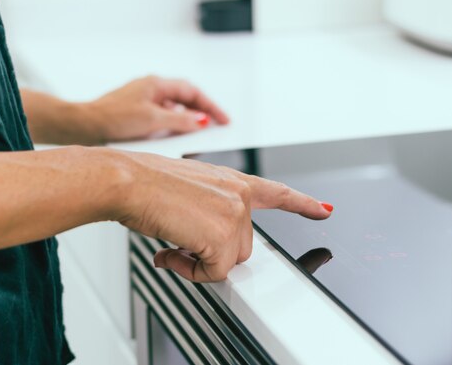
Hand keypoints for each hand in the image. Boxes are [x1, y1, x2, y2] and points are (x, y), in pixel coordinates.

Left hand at [87, 75, 229, 141]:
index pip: (192, 92)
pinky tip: (175, 139)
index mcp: (156, 84)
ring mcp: (144, 101)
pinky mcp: (137, 114)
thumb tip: (200, 121)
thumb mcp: (152, 120)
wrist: (85, 126)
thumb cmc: (113, 118)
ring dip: (187, 121)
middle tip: (217, 127)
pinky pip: (162, 118)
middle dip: (202, 113)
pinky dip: (173, 127)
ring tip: (199, 136)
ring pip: (173, 110)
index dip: (210, 106)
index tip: (223, 120)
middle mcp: (151, 90)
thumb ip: (179, 120)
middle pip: (185, 99)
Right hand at [111, 150, 332, 281]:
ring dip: (198, 260)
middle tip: (180, 242)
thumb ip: (203, 212)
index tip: (323, 210)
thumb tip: (195, 245)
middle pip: (241, 244)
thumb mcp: (185, 189)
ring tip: (172, 242)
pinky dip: (190, 271)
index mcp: (230, 179)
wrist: (127, 181)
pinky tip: (171, 251)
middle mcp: (239, 194)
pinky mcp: (224, 236)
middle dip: (211, 251)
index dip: (302, 204)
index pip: (276, 192)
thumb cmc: (144, 182)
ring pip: (227, 260)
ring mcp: (235, 213)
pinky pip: (213, 273)